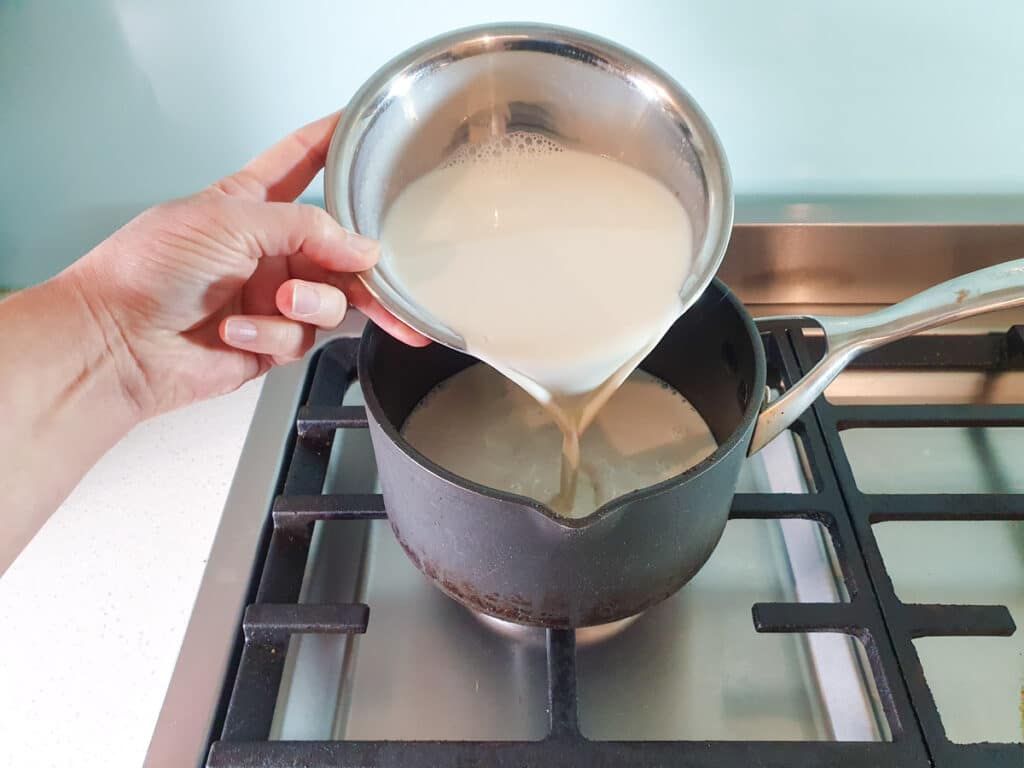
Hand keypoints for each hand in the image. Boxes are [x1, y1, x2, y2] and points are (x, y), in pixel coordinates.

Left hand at [66, 112, 426, 419]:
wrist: (116, 343)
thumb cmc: (148, 270)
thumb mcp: (230, 221)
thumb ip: (304, 227)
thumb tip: (362, 248)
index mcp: (250, 205)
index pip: (301, 162)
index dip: (332, 143)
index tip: (363, 126)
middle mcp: (267, 251)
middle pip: (338, 248)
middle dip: (362, 264)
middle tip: (379, 275)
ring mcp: (271, 299)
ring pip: (332, 299)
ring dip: (313, 303)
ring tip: (282, 304)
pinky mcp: (271, 341)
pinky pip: (303, 338)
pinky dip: (275, 335)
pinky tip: (237, 332)